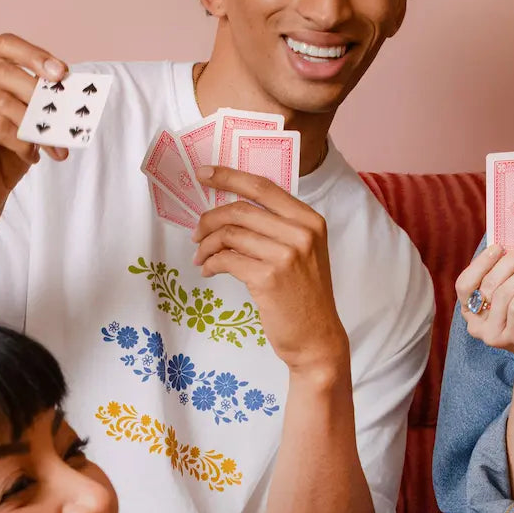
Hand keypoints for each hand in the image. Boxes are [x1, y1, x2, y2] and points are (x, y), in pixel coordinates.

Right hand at [0, 33, 69, 226]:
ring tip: (50, 145)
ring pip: (2, 102)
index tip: (62, 73)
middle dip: (40, 95)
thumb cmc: (5, 152)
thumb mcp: (27, 119)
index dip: (34, 55)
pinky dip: (22, 142)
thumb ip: (39, 98)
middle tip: (64, 117)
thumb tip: (67, 84)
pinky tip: (31, 156)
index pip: (4, 45)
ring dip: (35, 126)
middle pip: (4, 73)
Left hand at [191, 166, 348, 377]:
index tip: (204, 174)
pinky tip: (208, 272)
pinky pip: (226, 260)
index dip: (229, 176)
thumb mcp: (303, 253)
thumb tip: (231, 210)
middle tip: (196, 234)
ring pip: (229, 234)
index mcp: (310, 220)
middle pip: (240, 209)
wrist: (317, 338)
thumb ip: (277, 227)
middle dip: (209, 220)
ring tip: (201, 258)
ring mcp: (286, 255)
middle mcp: (301, 233)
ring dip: (207, 246)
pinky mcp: (268, 278)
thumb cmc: (304, 297)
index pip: (263, 187)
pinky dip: (210, 264)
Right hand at [455, 242, 513, 366]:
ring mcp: (492, 333)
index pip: (464, 284)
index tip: (499, 247)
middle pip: (487, 284)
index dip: (480, 264)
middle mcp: (475, 324)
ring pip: (502, 293)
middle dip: (510, 261)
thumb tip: (510, 246)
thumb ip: (507, 272)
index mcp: (470, 309)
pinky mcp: (512, 338)